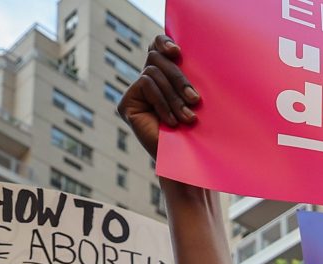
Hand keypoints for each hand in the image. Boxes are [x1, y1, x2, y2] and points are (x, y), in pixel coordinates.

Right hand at [117, 35, 199, 158]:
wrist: (185, 161)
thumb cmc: (196, 132)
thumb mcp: (194, 99)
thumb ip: (187, 76)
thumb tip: (188, 50)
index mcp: (163, 77)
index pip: (157, 47)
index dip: (164, 42)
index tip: (178, 52)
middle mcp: (147, 81)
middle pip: (156, 58)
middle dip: (179, 78)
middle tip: (196, 100)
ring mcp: (135, 93)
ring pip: (153, 72)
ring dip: (174, 96)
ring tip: (188, 118)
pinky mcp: (126, 103)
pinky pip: (145, 84)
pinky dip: (162, 102)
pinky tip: (171, 122)